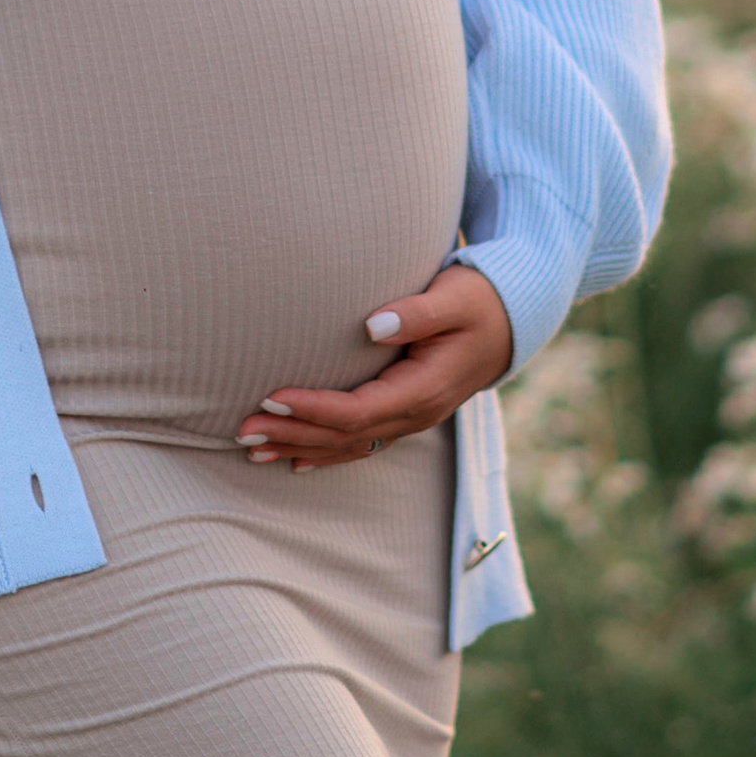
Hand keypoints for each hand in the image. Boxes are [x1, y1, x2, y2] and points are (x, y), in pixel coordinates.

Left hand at [234, 263, 514, 471]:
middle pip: (344, 435)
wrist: (513, 321)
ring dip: (299, 447)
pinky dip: (325, 453)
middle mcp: (416, 414)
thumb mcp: (453, 297)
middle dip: (292, 434)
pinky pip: (360, 443)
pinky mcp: (405, 414)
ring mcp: (411, 420)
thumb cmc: (479, 300)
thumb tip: (371, 324)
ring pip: (348, 446)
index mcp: (424, 389)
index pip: (358, 411)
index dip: (313, 408)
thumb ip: (415, 311)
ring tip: (251, 448)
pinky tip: (295, 460)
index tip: (272, 397)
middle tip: (243, 428)